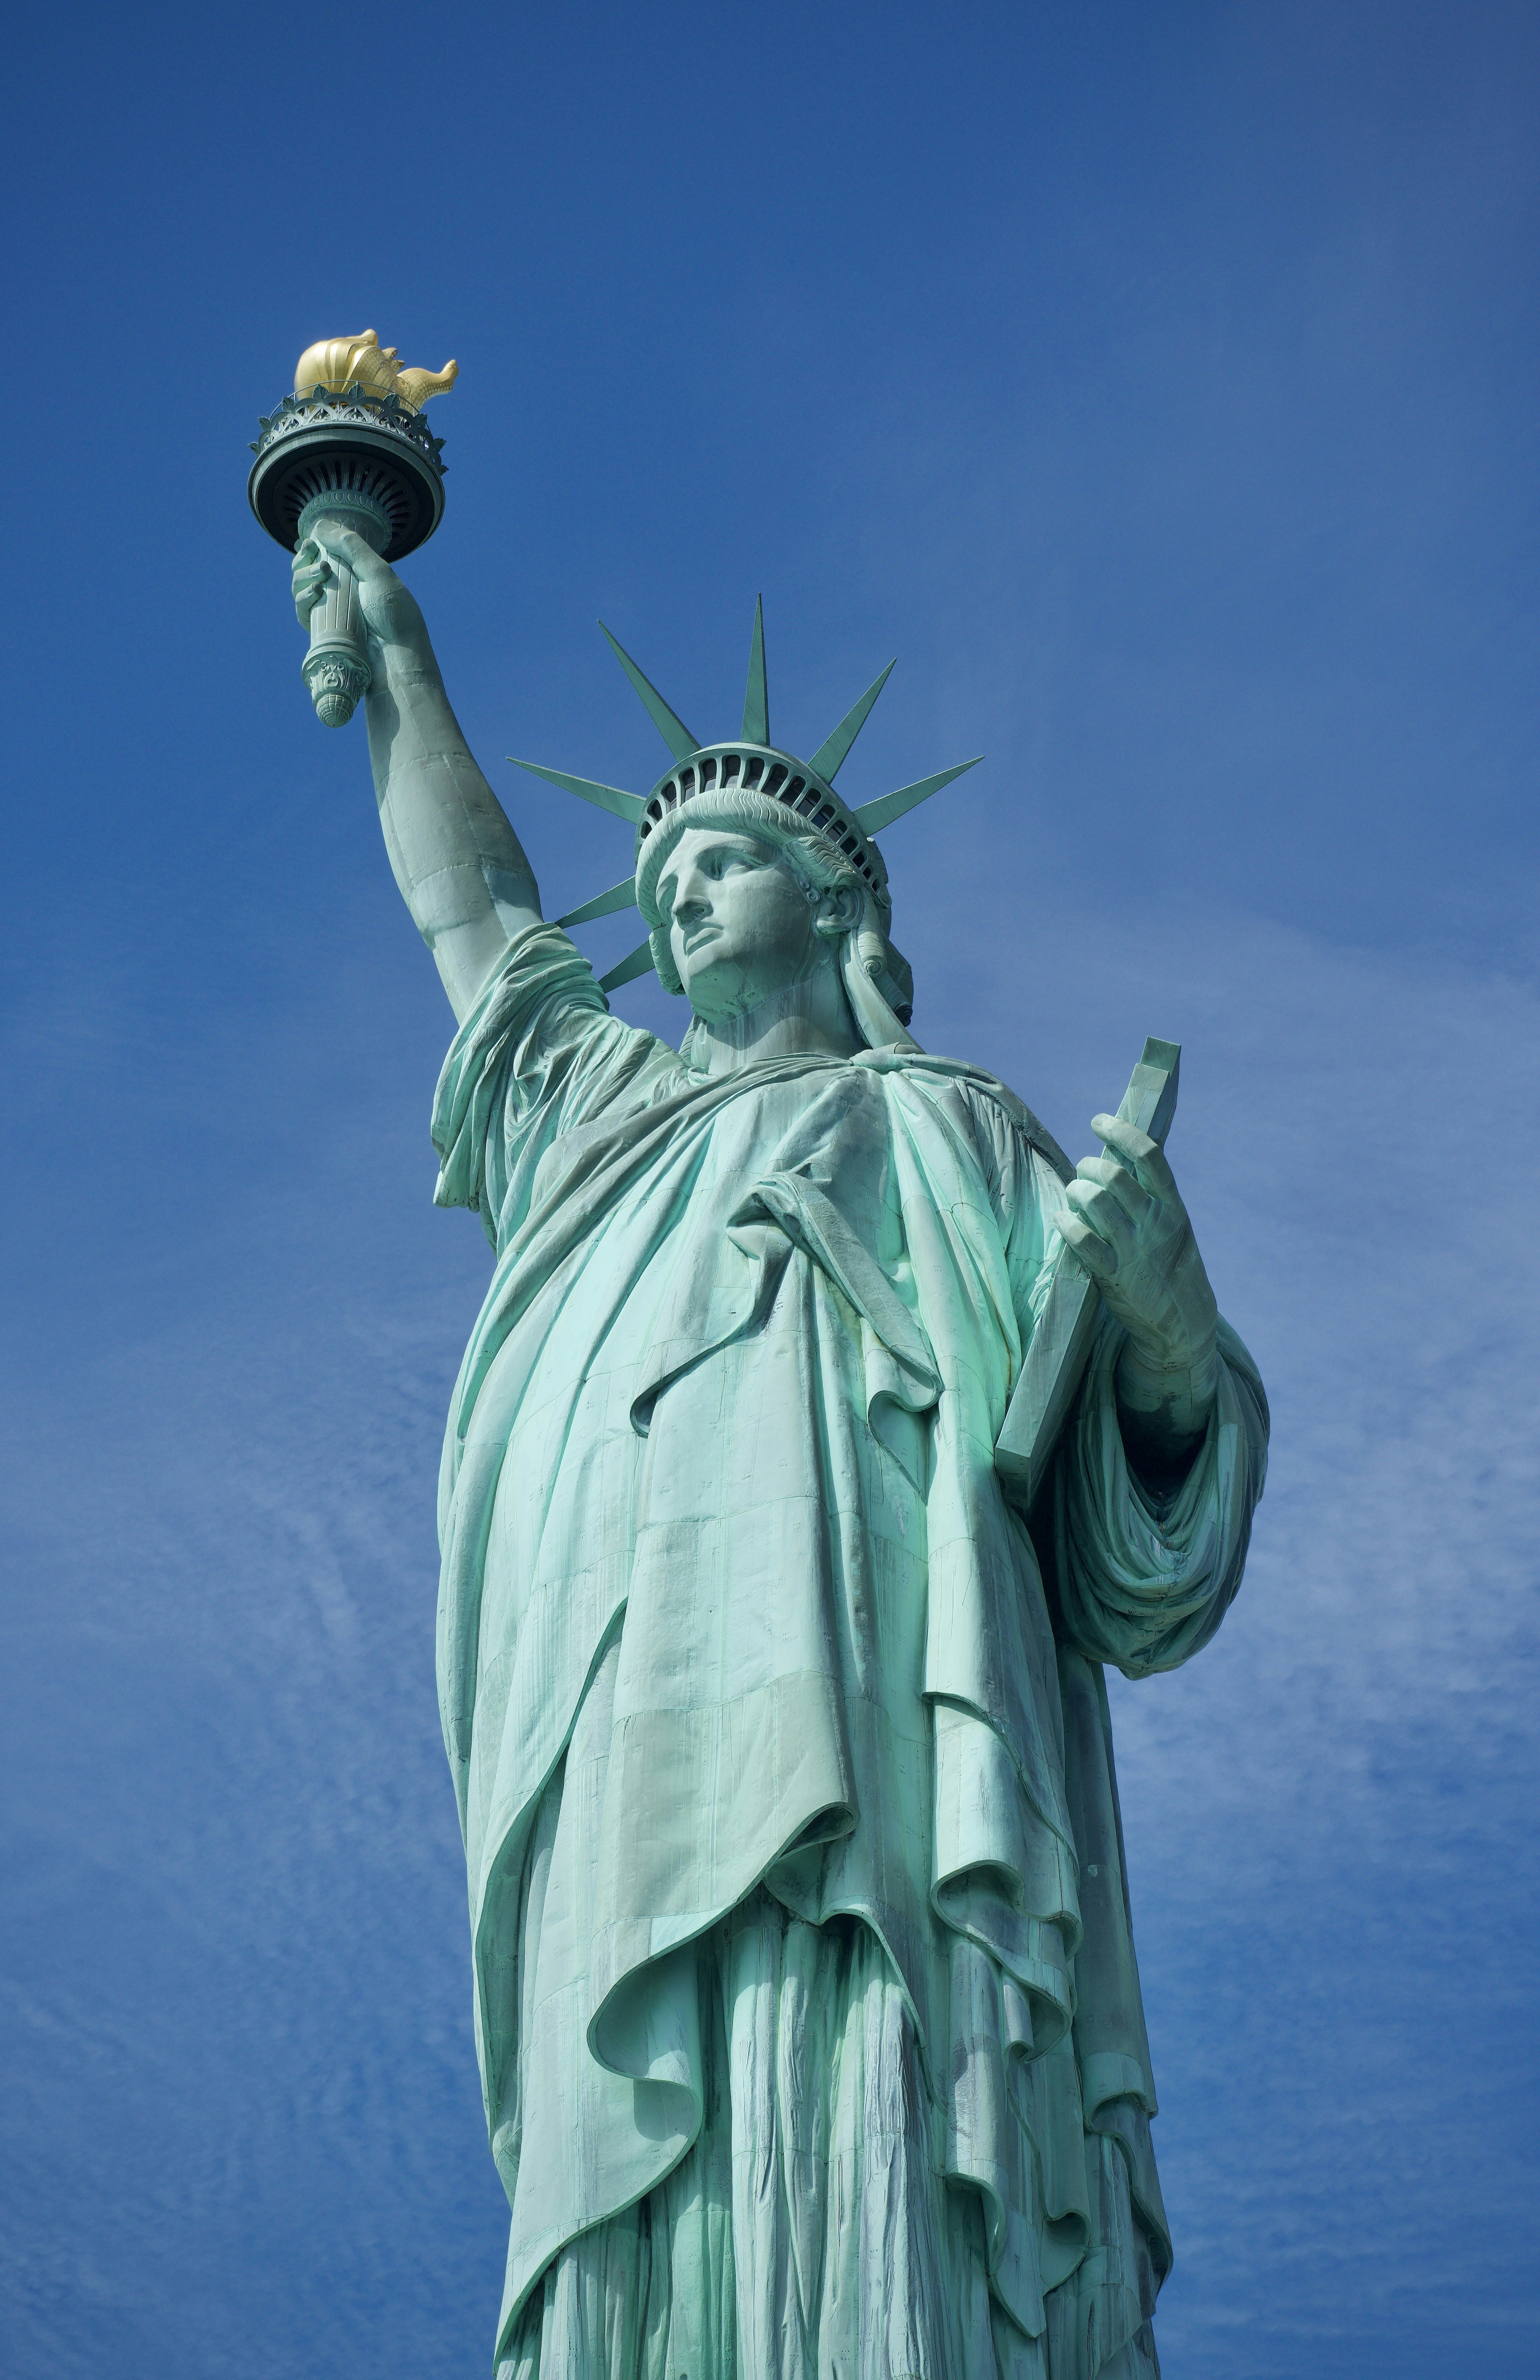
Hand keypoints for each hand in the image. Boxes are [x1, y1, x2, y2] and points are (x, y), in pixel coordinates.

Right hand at [290, 521, 425, 651]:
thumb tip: (320, 525)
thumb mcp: (377, 573)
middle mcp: (341, 591)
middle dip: (305, 559)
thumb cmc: (395, 615)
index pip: (325, 554)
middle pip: (307, 568)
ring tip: (321, 576)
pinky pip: (303, 610)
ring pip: (301, 587)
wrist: (398, 657)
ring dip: (304, 575)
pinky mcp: (323, 632)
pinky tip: (314, 592)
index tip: (311, 541)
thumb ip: (351, 546)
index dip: (313, 546)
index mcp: (356, 574)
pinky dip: (303, 598)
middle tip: (314, 555)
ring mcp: (331, 611)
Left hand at [1056, 1115, 1219, 1456]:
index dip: (1120, 1131)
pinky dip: (1067, 1224)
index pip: (1148, 1155)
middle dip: (1088, 1167)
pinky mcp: (1114, 1276)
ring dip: (1075, 1191)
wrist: (1184, 1322)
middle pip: (1114, 1177)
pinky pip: (1083, 1242)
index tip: (1098, 1121)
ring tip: (1073, 1194)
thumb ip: (1151, 1196)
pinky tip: (1062, 1219)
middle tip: (1083, 1171)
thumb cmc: (1171, 1265)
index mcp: (1173, 1206)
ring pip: (1095, 1203)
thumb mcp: (1173, 1226)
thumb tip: (1117, 1157)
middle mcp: (1155, 1224)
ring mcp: (1135, 1250)